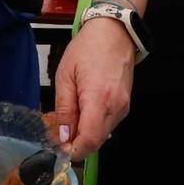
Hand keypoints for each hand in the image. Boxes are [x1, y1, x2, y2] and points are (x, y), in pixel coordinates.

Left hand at [54, 16, 134, 158]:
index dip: (73, 151)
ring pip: (102, 135)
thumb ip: (64, 109)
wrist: (114, 33)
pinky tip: (82, 113)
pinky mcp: (125, 105)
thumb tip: (63, 136)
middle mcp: (115, 107)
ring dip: (84, 135)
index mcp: (98, 99)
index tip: (58, 149)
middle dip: (76, 144)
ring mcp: (123, 107)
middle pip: (96, 142)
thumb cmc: (87, 49)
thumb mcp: (65, 76)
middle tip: (57, 136)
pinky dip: (93, 125)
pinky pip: (108, 125)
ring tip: (68, 120)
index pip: (89, 140)